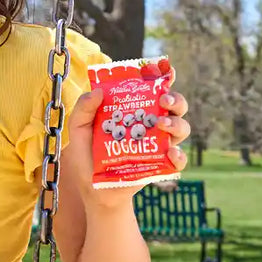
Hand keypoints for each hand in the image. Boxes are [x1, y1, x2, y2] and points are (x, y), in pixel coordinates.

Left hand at [66, 70, 190, 207]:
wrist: (95, 191)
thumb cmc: (87, 157)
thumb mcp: (79, 131)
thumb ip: (83, 109)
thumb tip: (99, 91)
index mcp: (133, 111)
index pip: (151, 89)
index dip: (162, 77)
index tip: (165, 70)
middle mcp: (150, 124)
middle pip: (174, 106)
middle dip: (175, 99)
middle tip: (163, 101)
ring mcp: (158, 145)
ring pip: (182, 127)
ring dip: (177, 123)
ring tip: (162, 125)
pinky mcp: (162, 166)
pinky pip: (179, 159)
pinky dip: (179, 156)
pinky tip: (170, 154)